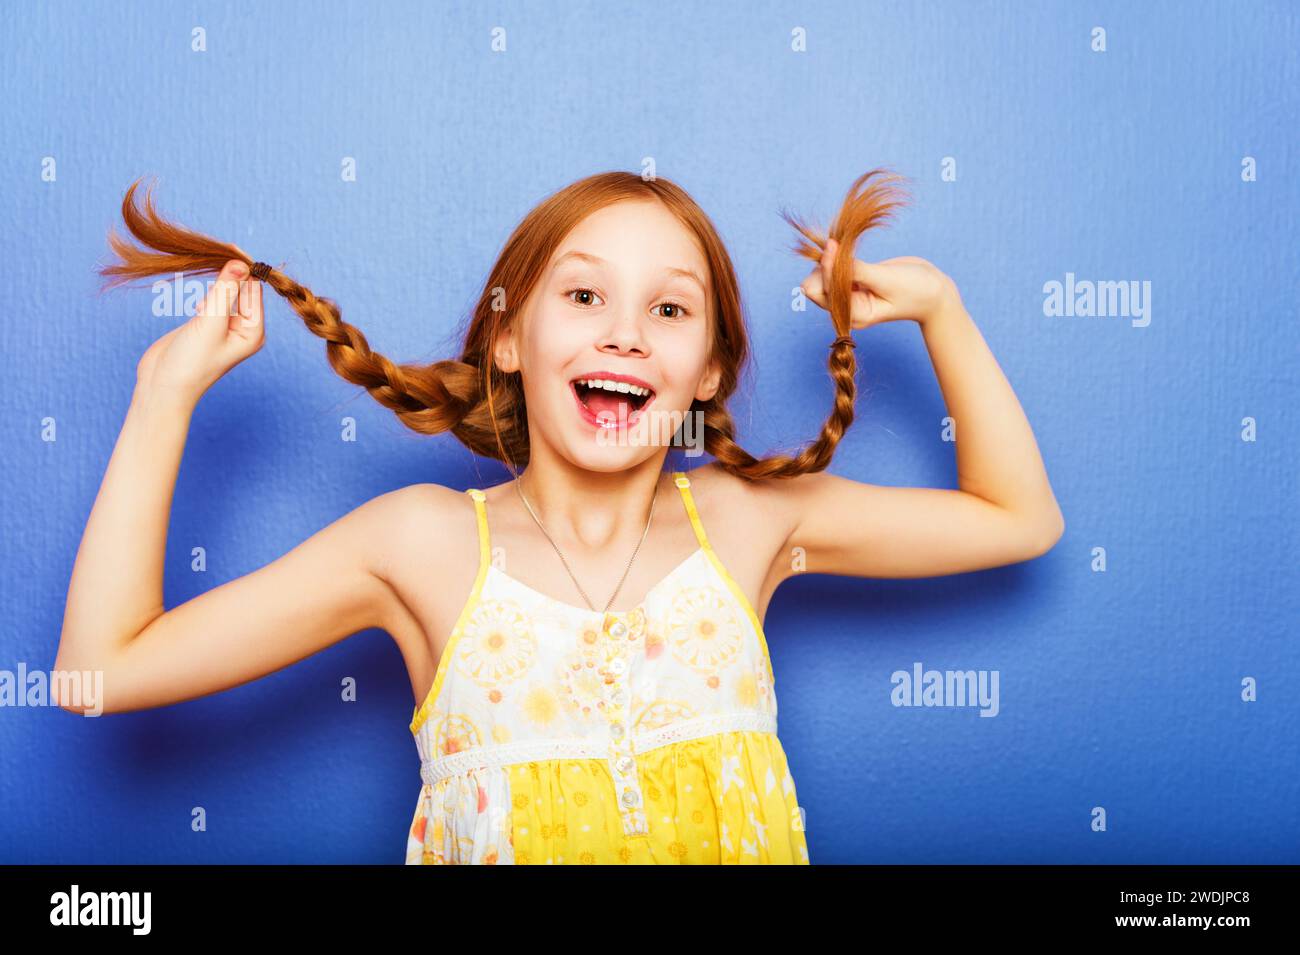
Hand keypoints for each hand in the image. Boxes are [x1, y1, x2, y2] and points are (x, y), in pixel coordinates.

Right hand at [135, 260, 263, 402]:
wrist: (163, 385)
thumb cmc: (190, 362)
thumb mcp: (210, 322)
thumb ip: (225, 291)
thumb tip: (240, 262)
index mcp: (254, 331)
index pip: (254, 289)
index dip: (244, 268)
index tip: (229, 247)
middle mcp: (244, 328)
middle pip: (241, 288)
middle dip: (228, 273)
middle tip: (213, 255)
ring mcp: (224, 326)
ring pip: (225, 292)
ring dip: (214, 282)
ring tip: (204, 284)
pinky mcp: (206, 324)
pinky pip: (212, 299)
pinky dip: (204, 293)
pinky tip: (196, 301)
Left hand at [800, 239, 960, 329]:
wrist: (934, 292)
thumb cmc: (915, 290)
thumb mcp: (886, 279)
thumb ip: (857, 271)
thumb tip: (828, 257)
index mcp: (854, 315)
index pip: (823, 292)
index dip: (825, 268)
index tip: (835, 244)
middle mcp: (847, 308)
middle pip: (815, 286)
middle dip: (823, 265)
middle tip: (839, 245)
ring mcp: (849, 296)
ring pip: (822, 276)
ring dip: (829, 259)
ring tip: (844, 246)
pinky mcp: (853, 282)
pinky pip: (834, 269)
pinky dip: (836, 258)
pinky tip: (846, 248)